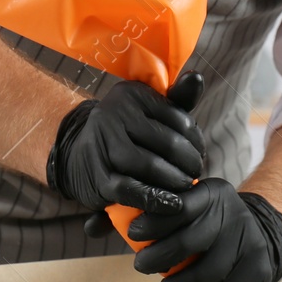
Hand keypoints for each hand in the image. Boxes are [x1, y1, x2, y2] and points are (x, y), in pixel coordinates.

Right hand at [48, 71, 205, 215]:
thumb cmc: (127, 133)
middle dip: (188, 161)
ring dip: (174, 179)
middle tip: (196, 172)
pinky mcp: (98, 175)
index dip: (195, 139)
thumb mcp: (149, 113)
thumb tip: (196, 77)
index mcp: (130, 94)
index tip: (200, 152)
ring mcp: (102, 144)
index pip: (177, 117)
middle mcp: (112, 113)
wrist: (80, 156)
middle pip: (166, 141)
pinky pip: (131, 188)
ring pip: (149, 164)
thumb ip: (176, 99)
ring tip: (186, 185)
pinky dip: (155, 198)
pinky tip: (172, 203)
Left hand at [124, 178, 281, 281]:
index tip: (134, 233)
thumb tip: (101, 227)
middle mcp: (234, 214)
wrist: (260, 234)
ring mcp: (250, 244)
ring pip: (206, 274)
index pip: (179, 205)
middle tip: (141, 266)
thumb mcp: (190, 206)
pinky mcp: (257, 271)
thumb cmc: (209, 224)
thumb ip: (155, 213)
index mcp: (213, 193)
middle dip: (158, 258)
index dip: (153, 222)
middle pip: (189, 242)